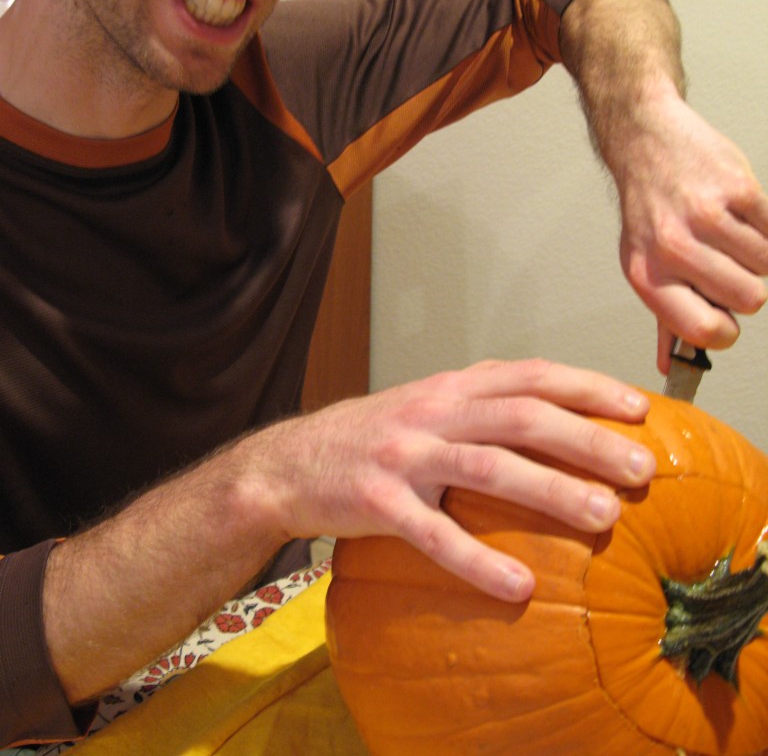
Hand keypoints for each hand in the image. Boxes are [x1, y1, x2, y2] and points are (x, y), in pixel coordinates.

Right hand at [249, 360, 654, 601]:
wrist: (289, 463)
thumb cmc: (373, 437)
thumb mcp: (427, 404)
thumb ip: (481, 404)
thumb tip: (557, 421)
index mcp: (450, 387)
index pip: (529, 375)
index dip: (586, 386)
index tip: (638, 407)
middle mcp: (431, 411)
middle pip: (521, 416)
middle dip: (587, 439)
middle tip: (640, 469)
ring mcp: (404, 455)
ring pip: (488, 466)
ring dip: (551, 490)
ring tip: (604, 517)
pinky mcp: (377, 503)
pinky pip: (434, 535)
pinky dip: (478, 560)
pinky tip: (518, 584)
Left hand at [614, 90, 767, 371]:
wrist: (646, 143)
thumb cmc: (647, 211)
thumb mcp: (643, 264)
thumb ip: (663, 316)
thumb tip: (671, 364)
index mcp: (647, 275)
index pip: (703, 331)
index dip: (724, 333)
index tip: (724, 319)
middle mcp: (673, 246)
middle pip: (749, 300)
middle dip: (746, 289)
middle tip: (725, 266)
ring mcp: (706, 216)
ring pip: (766, 267)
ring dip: (755, 256)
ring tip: (726, 235)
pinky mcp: (737, 189)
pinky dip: (762, 227)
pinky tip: (735, 214)